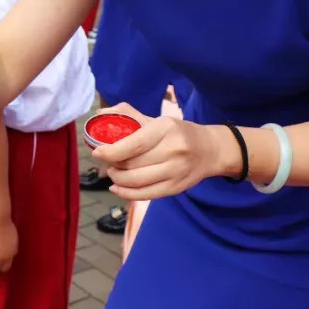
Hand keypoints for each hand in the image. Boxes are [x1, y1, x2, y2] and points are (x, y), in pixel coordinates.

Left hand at [91, 102, 226, 200]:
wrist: (210, 150)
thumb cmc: (178, 132)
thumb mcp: (157, 120)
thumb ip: (129, 115)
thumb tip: (100, 113)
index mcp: (166, 129)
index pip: (134, 144)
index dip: (112, 151)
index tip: (97, 152)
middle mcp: (173, 150)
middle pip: (133, 164)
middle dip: (113, 165)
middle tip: (106, 161)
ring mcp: (176, 172)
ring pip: (137, 182)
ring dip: (118, 179)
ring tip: (113, 172)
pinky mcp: (176, 188)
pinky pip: (145, 195)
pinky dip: (126, 193)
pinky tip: (116, 188)